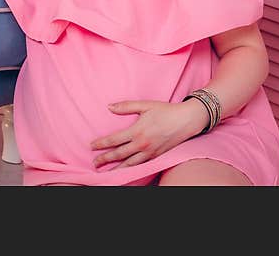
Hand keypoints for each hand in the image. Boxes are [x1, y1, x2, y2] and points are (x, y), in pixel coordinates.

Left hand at [89, 100, 207, 168]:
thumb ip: (126, 106)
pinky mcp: (157, 157)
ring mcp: (150, 153)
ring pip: (130, 164)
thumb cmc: (165, 111)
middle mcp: (142, 144)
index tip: (92, 146)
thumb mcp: (145, 105)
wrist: (187, 120)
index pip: (114, 140)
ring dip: (117, 169)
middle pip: (119, 155)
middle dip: (105, 159)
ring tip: (107, 173)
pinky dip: (132, 170)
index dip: (102, 144)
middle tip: (95, 163)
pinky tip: (127, 172)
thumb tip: (109, 107)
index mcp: (137, 131)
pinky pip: (141, 166)